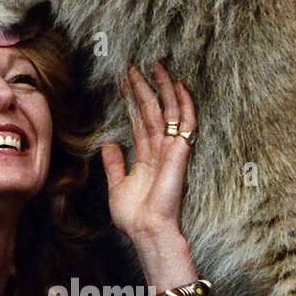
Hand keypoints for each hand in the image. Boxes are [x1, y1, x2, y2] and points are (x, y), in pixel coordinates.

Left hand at [100, 62, 197, 242]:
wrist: (147, 230)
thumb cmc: (135, 216)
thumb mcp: (118, 185)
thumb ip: (114, 164)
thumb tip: (108, 143)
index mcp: (147, 157)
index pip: (139, 121)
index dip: (131, 101)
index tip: (122, 82)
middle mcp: (161, 149)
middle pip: (152, 111)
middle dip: (143, 88)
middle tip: (132, 67)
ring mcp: (172, 149)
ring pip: (168, 111)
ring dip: (161, 87)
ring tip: (153, 65)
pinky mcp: (180, 152)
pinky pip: (186, 123)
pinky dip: (185, 103)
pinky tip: (179, 84)